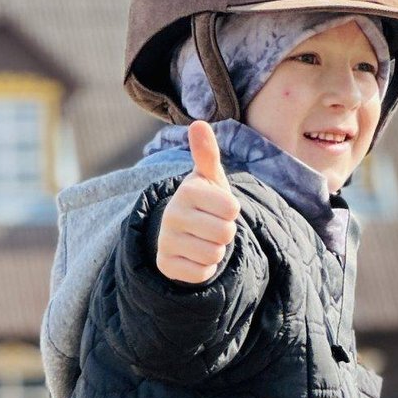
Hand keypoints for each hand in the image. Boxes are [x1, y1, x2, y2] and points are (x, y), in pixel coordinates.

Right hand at [156, 120, 239, 284]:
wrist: (183, 232)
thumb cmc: (205, 201)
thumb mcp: (210, 178)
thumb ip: (208, 154)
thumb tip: (198, 124)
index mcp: (187, 190)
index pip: (232, 209)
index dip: (231, 212)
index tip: (218, 208)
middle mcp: (172, 214)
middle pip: (225, 234)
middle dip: (225, 233)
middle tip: (211, 225)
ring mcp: (166, 240)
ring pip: (214, 255)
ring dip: (216, 251)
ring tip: (203, 239)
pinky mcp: (165, 264)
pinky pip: (202, 273)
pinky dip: (204, 268)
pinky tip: (194, 256)